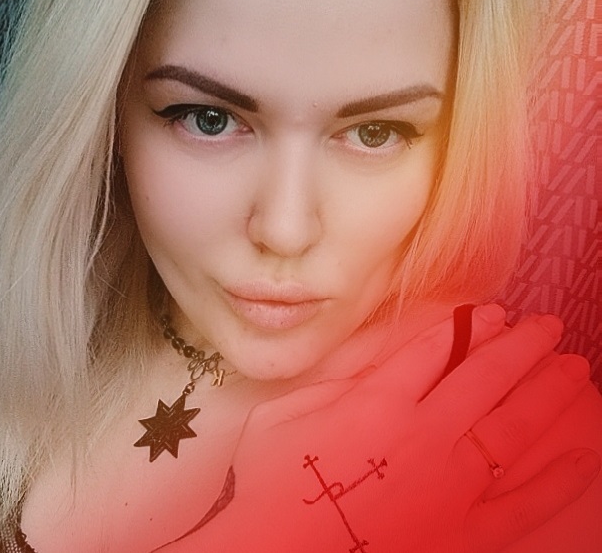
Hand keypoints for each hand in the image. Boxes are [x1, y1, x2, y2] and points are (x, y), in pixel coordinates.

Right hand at [216, 307, 597, 551]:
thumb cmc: (271, 483)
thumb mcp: (284, 413)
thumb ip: (335, 379)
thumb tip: (380, 352)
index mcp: (378, 401)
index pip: (437, 349)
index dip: (470, 325)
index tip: (494, 311)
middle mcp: (425, 434)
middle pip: (485, 377)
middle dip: (521, 347)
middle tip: (548, 326)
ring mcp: (452, 484)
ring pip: (513, 427)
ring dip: (547, 393)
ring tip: (575, 368)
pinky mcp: (466, 531)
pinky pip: (524, 501)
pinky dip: (558, 477)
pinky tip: (584, 454)